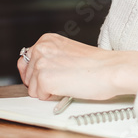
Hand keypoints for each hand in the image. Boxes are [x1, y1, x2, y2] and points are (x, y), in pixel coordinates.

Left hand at [17, 33, 137, 100]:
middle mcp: (40, 48)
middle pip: (27, 75)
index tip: (49, 76)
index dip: (36, 73)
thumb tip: (33, 73)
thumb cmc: (97, 64)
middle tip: (63, 80)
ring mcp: (40, 63)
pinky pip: (39, 97)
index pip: (26, 60)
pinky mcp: (44, 79)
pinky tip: (67, 89)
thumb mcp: (66, 53)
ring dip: (47, 91)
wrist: (111, 70)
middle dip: (41, 82)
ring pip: (31, 88)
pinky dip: (52, 98)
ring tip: (67, 83)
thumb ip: (49, 58)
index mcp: (46, 39)